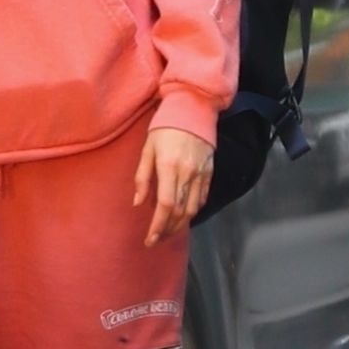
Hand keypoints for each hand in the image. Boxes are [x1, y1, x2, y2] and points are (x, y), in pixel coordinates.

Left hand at [134, 129, 214, 244]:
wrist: (193, 108)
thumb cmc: (164, 127)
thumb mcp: (147, 148)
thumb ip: (142, 177)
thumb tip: (139, 203)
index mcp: (169, 167)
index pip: (165, 205)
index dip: (158, 226)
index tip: (150, 238)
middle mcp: (187, 173)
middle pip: (179, 212)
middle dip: (167, 230)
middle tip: (156, 240)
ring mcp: (201, 173)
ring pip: (193, 209)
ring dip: (180, 225)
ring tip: (168, 232)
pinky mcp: (209, 172)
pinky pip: (202, 198)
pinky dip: (193, 211)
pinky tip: (183, 217)